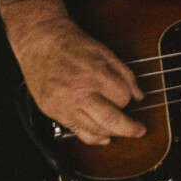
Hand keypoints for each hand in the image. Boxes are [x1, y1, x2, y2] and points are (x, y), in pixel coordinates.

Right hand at [13, 16, 145, 145]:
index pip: (122, 98)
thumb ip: (125, 75)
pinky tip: (103, 137)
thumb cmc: (74, 44)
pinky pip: (75, 131)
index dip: (127, 98)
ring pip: (93, 130)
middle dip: (129, 128)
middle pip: (110, 120)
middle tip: (140, 131)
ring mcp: (63, 104)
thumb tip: (139, 96)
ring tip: (121, 130)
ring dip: (111, 132)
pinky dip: (92, 137)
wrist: (40, 42)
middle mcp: (77, 92)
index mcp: (93, 74)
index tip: (126, 95)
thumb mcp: (105, 52)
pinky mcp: (52, 111)